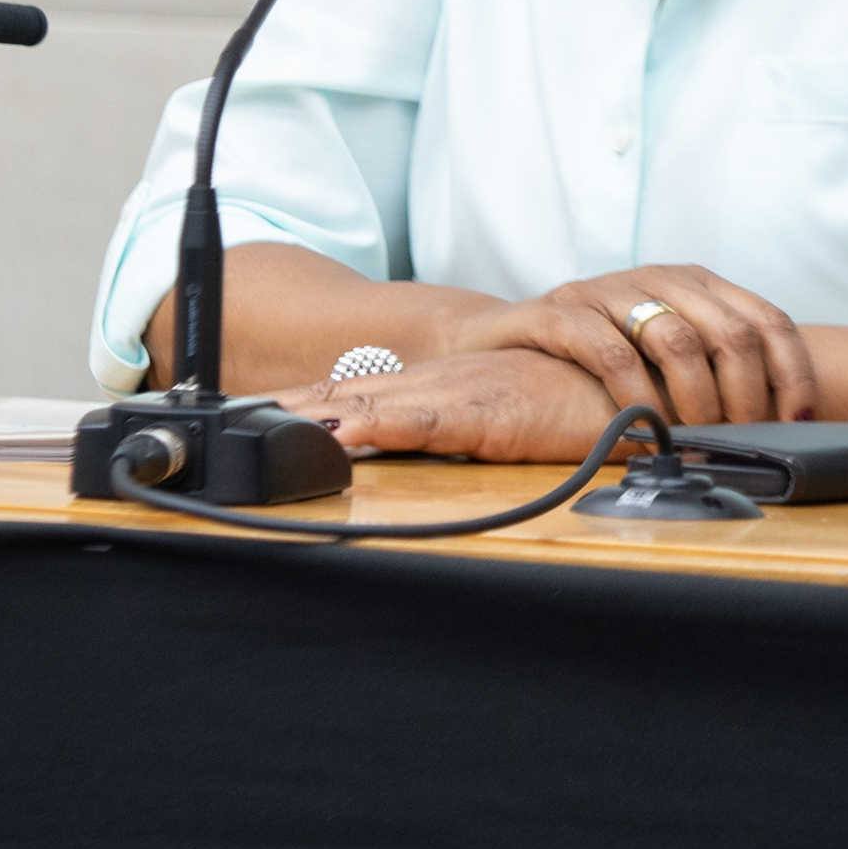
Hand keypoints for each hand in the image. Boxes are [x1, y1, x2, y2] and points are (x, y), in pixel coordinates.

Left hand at [276, 348, 640, 463]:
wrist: (618, 391)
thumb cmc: (557, 408)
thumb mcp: (486, 425)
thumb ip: (442, 437)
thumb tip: (393, 461)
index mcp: (426, 391)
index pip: (347, 396)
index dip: (295, 406)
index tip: (245, 416)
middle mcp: (428, 387)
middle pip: (340, 395)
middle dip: (285, 408)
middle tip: (229, 419)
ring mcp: (451, 396)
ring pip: (368, 404)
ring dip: (316, 414)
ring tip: (266, 423)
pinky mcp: (482, 413)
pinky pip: (425, 422)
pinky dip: (382, 427)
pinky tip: (347, 433)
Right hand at [448, 263, 814, 424]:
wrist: (496, 338)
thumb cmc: (591, 354)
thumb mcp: (659, 351)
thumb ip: (711, 367)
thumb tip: (784, 423)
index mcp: (694, 283)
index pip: (768, 320)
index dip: (792, 373)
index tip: (797, 421)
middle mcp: (658, 278)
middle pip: (731, 333)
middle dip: (746, 398)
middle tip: (741, 441)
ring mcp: (608, 291)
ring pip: (677, 341)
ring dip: (696, 402)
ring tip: (694, 440)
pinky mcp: (562, 312)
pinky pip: (613, 355)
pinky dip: (638, 398)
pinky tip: (643, 429)